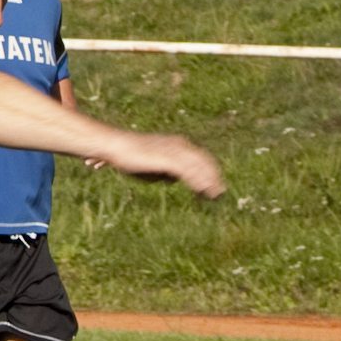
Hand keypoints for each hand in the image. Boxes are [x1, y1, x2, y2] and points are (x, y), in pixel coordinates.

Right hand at [107, 132, 224, 198]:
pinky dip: (197, 182)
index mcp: (178, 145)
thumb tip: (175, 179)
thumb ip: (168, 171)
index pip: (201, 158)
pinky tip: (202, 191)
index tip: (216, 186)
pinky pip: (188, 172)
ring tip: (216, 195)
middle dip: (214, 177)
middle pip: (204, 161)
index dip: (210, 172)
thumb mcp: (155, 166)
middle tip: (221, 193)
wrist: (119, 147)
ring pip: (199, 167)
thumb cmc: (133, 157)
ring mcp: (175, 151)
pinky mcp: (169, 158)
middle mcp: (180, 145)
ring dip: (209, 182)